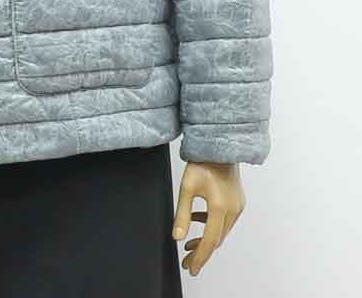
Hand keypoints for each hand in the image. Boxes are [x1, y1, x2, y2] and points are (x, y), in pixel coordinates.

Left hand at [171, 161, 245, 276]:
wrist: (219, 147)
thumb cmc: (202, 163)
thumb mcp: (186, 188)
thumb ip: (182, 214)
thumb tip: (177, 237)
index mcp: (220, 208)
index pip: (210, 241)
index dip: (200, 257)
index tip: (191, 268)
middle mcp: (232, 210)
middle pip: (217, 240)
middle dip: (201, 252)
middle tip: (187, 261)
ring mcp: (237, 206)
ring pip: (221, 232)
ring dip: (206, 240)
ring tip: (189, 244)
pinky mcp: (238, 202)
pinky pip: (225, 221)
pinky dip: (212, 226)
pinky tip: (197, 222)